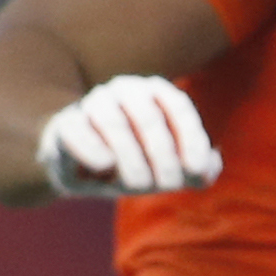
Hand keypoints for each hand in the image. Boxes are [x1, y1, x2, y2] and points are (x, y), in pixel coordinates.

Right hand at [39, 75, 220, 195]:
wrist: (84, 165)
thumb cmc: (137, 161)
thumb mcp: (170, 167)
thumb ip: (197, 169)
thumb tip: (209, 169)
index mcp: (156, 92)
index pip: (178, 106)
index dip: (191, 139)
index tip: (196, 171)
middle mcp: (125, 90)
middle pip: (148, 118)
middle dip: (163, 156)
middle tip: (167, 185)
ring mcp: (94, 103)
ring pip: (113, 122)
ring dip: (130, 159)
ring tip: (137, 185)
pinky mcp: (66, 124)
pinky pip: (77, 130)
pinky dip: (94, 149)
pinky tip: (106, 166)